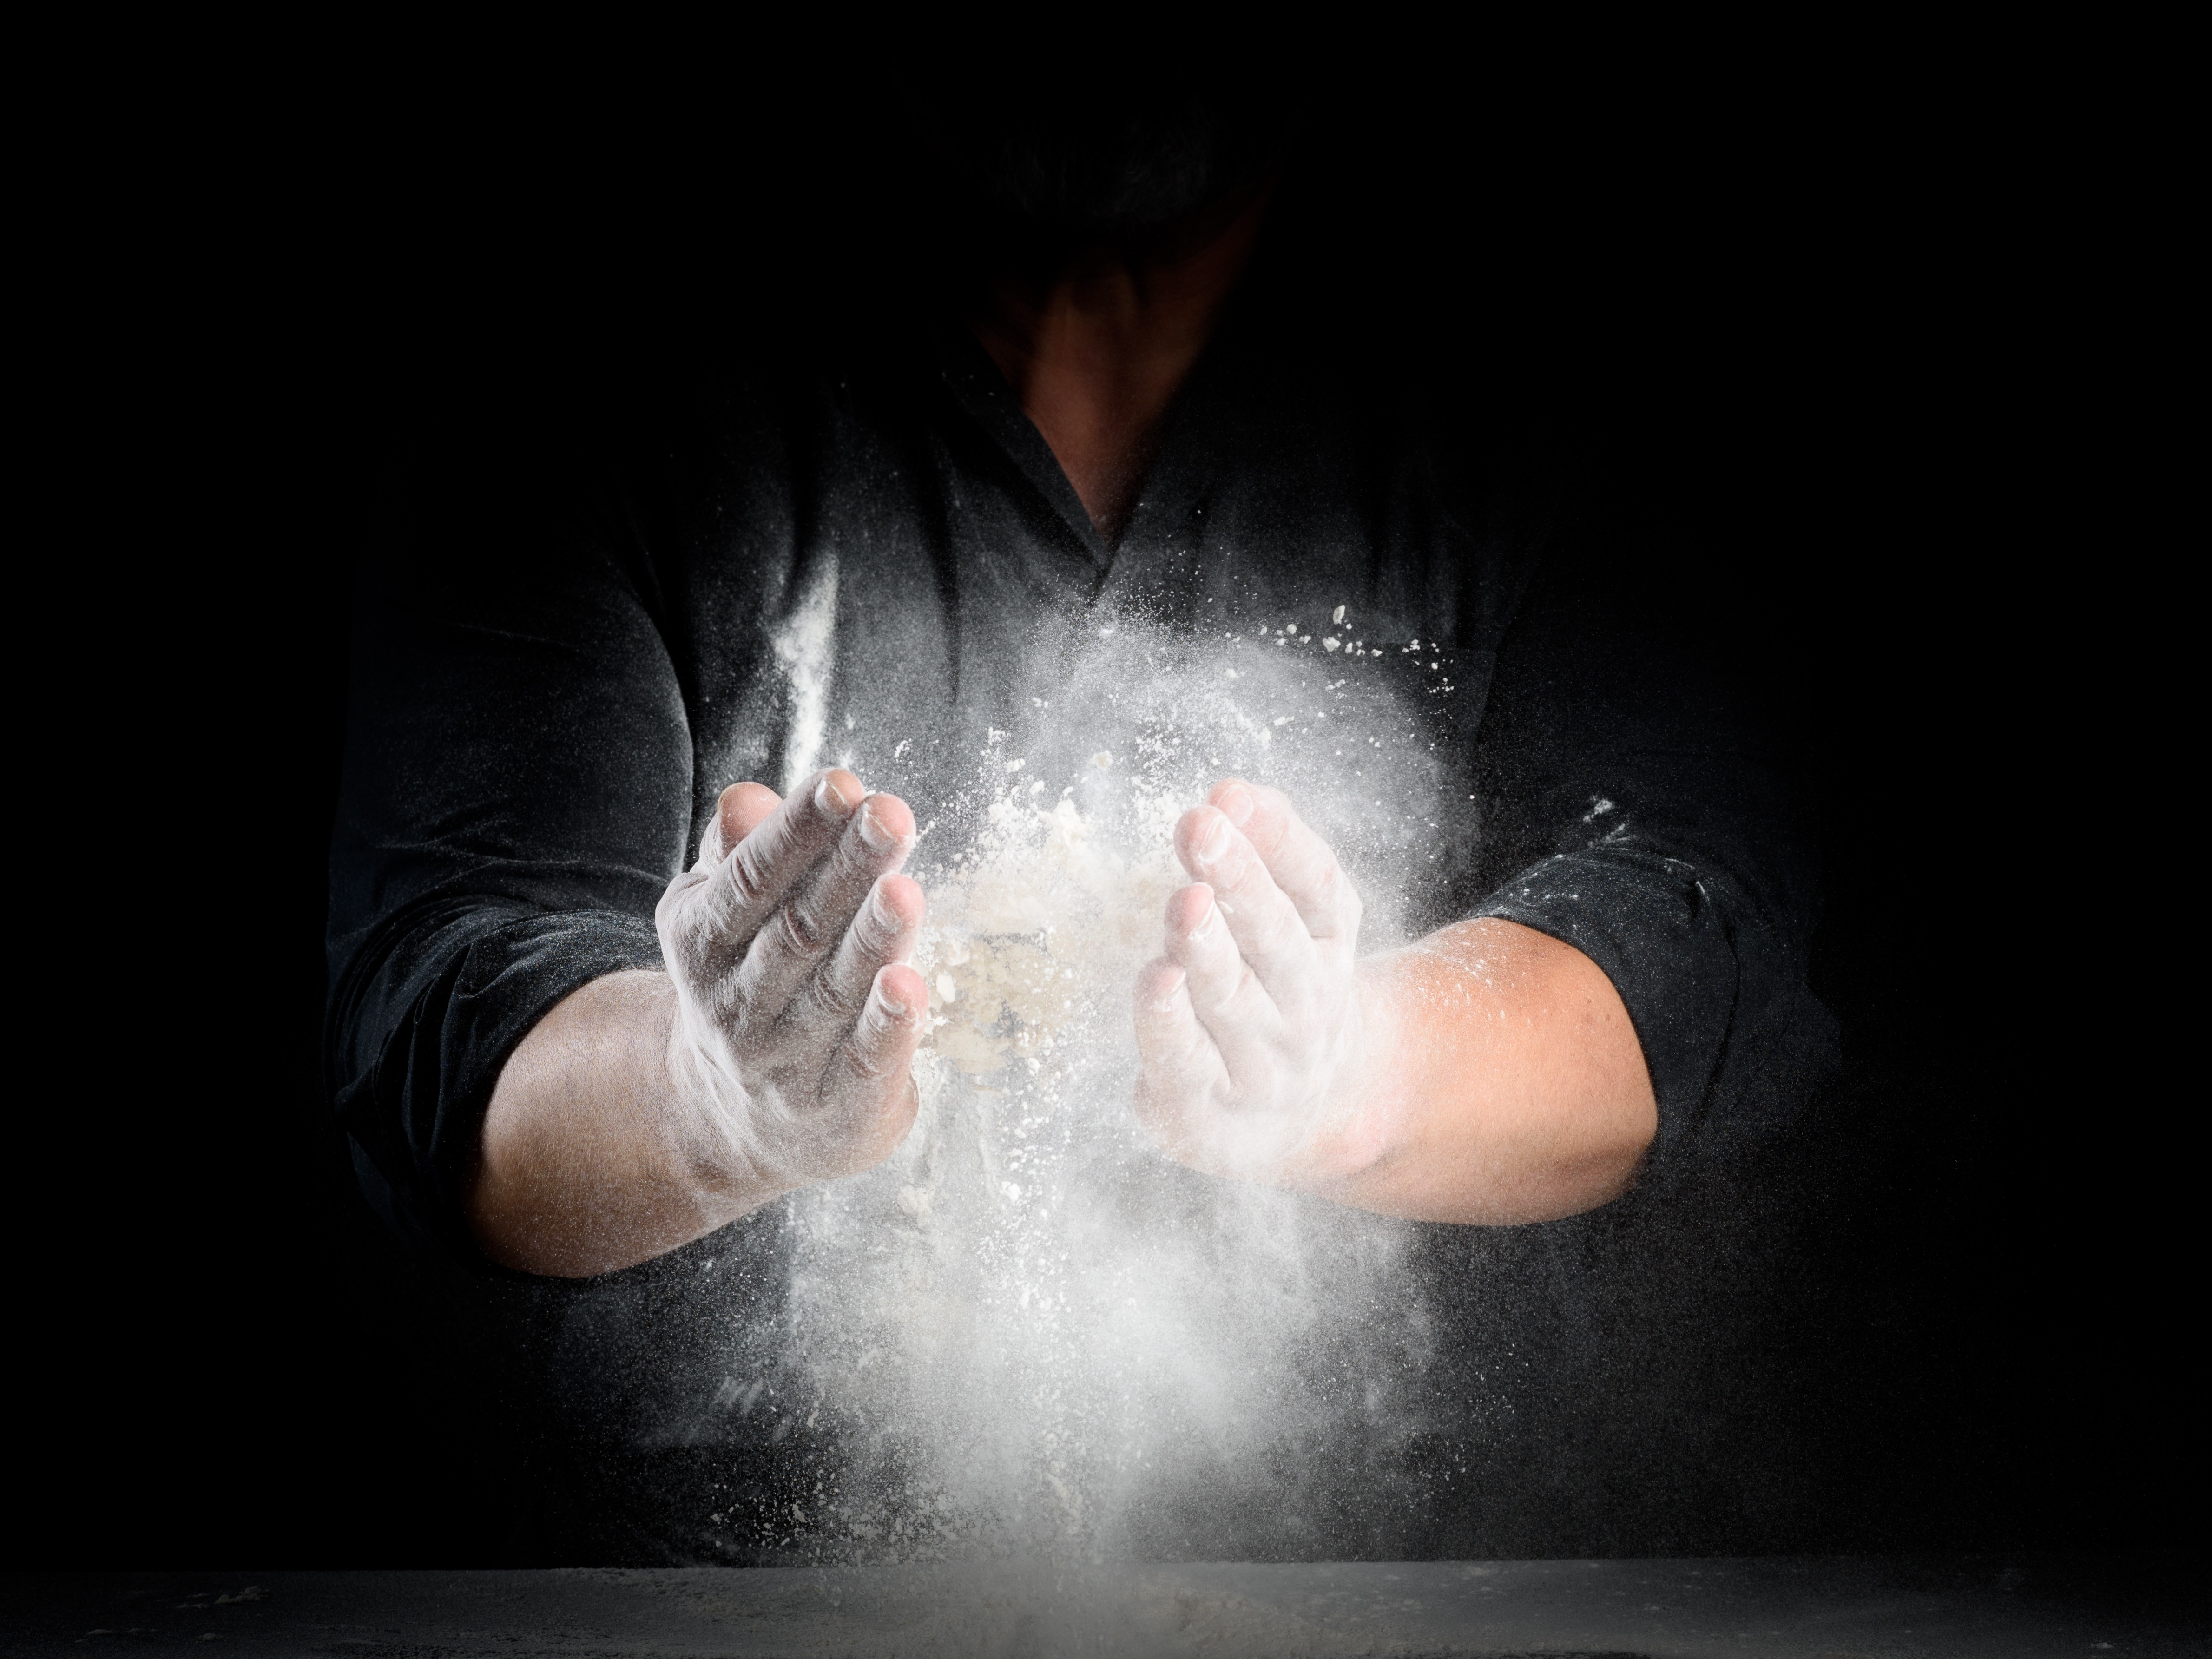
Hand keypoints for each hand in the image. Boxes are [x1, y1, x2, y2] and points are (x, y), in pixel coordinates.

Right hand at [655, 768, 928, 1192]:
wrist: (733, 1125)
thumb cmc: (750, 982)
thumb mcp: (725, 916)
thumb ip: (741, 855)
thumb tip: (747, 796)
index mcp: (704, 941)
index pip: (753, 879)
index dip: (797, 831)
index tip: (842, 783)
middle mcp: (739, 1004)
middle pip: (800, 927)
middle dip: (847, 868)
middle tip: (890, 814)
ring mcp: (788, 1061)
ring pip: (835, 991)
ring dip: (873, 938)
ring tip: (904, 889)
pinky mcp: (840, 1107)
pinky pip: (866, 1063)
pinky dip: (888, 1026)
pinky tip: (912, 986)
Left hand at [1133, 779, 1378, 1181]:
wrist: (1315, 1113)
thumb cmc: (1283, 988)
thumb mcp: (1299, 916)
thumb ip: (1269, 851)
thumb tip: (1231, 793)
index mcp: (1328, 941)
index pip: (1316, 884)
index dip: (1276, 836)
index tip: (1228, 794)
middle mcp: (1304, 1001)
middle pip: (1276, 936)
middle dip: (1239, 880)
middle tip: (1202, 828)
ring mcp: (1259, 1057)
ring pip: (1231, 997)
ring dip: (1206, 947)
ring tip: (1187, 901)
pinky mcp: (1206, 1102)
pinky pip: (1186, 1059)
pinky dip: (1170, 1020)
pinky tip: (1157, 978)